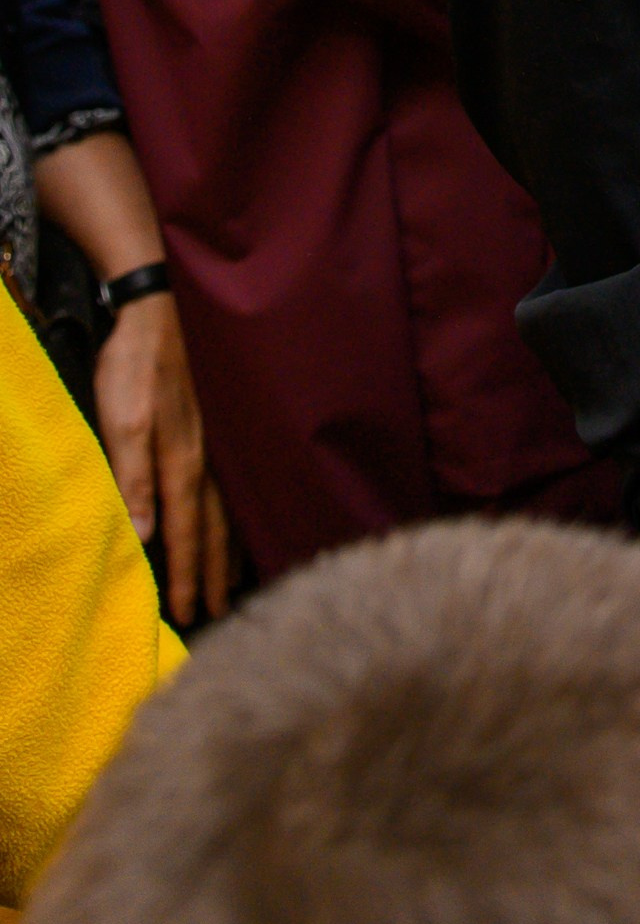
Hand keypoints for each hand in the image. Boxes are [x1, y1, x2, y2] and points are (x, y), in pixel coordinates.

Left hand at [93, 289, 234, 625]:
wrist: (157, 310)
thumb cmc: (134, 366)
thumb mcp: (121, 422)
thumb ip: (133, 478)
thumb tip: (143, 537)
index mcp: (181, 462)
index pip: (185, 534)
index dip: (186, 575)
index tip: (189, 613)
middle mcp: (205, 459)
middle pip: (214, 529)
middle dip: (214, 573)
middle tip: (219, 613)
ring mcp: (214, 442)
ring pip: (227, 509)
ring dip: (227, 549)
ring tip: (233, 580)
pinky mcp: (211, 427)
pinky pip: (228, 486)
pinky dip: (233, 514)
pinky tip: (234, 518)